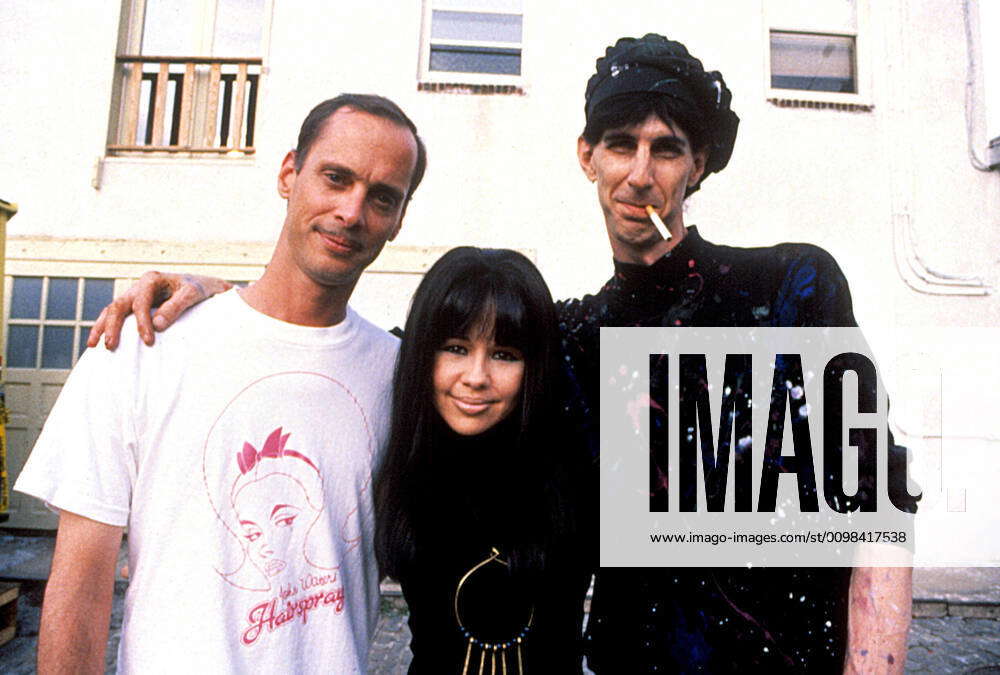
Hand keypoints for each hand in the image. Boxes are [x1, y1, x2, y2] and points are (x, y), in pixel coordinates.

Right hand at [87, 272, 231, 349]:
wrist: (207, 287)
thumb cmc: (202, 289)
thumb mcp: (194, 294)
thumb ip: (176, 306)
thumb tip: (157, 325)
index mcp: (152, 279)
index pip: (140, 302)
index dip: (141, 322)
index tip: (148, 341)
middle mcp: (140, 286)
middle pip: (119, 305)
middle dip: (112, 326)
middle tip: (111, 346)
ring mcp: (136, 296)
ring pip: (112, 310)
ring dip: (102, 327)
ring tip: (94, 346)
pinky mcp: (137, 307)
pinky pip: (118, 316)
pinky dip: (107, 327)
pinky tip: (98, 342)